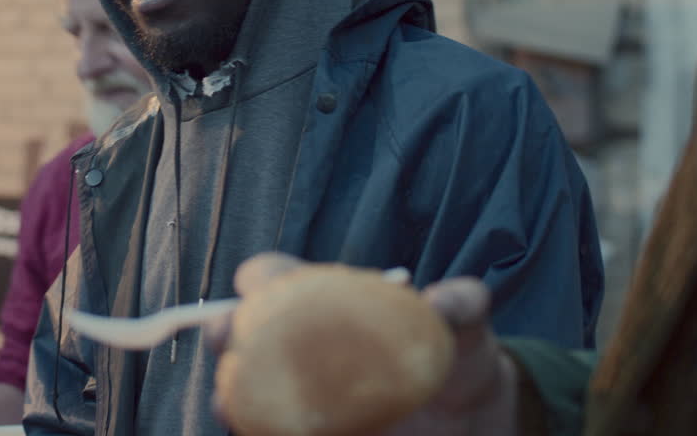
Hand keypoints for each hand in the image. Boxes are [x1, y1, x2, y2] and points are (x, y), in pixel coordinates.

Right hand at [206, 253, 519, 435]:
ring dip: (229, 395)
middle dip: (224, 329)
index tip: (261, 284)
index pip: (276, 276)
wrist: (472, 419)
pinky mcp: (309, 429)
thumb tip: (435, 304)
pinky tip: (261, 434)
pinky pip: (272, 432)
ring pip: (246, 390)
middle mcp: (299, 342)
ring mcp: (300, 390)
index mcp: (323, 300)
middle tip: (227, 338)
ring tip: (229, 405)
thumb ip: (459, 303)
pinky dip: (260, 432)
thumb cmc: (456, 353)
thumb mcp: (467, 322)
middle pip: (243, 330)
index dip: (263, 276)